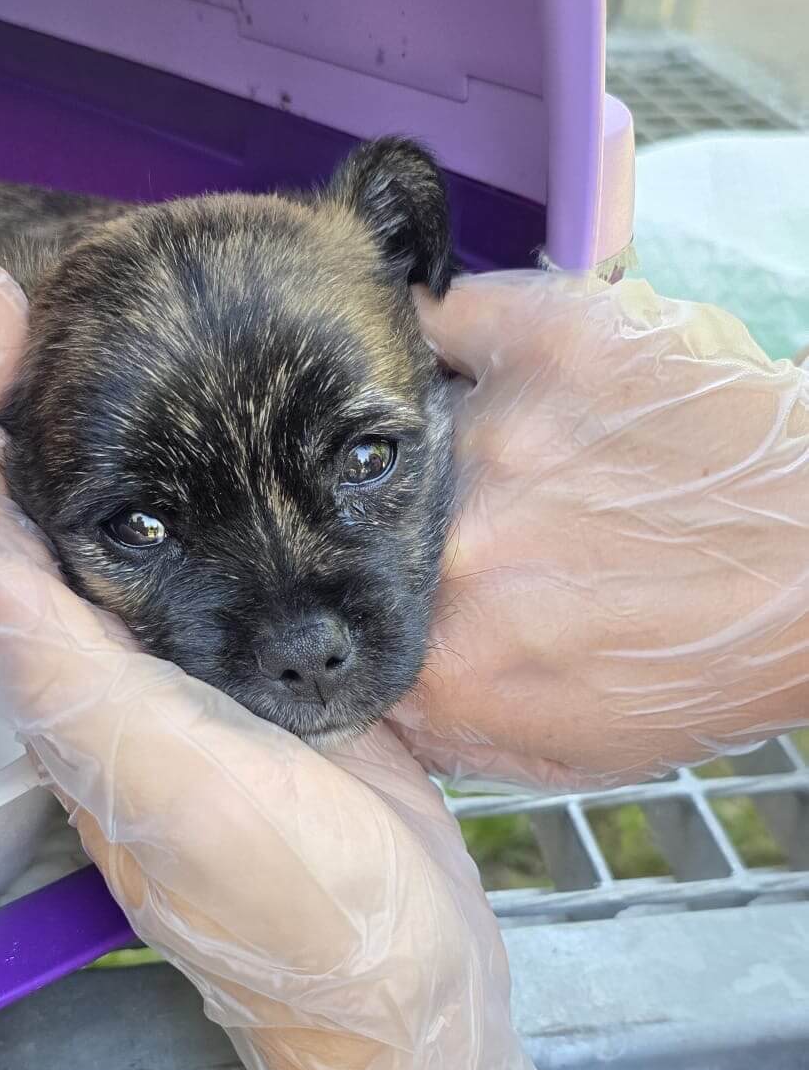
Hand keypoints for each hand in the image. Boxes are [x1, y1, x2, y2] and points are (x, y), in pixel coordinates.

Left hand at [0, 263, 599, 1069]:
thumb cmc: (293, 910)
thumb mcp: (171, 785)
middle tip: (63, 275)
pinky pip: (214, 561)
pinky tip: (247, 429)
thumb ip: (53, 675)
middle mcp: (105, 677)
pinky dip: (209, 483)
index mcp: (62, 692)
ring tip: (137, 319)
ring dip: (103, 424)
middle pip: (26, 515)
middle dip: (16, 392)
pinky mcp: (269, 682)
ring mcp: (187, 680)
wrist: (412, 993)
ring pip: (119, 529)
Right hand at [396, 273, 808, 787]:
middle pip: (365, 525)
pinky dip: (453, 337)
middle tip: (500, 529)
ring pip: (406, 426)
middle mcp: (451, 545)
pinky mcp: (550, 338)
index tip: (411, 596)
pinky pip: (445, 318)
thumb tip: (392, 696)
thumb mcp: (582, 751)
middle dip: (420, 528)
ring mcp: (497, 431)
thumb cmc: (723, 655)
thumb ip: (459, 730)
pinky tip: (501, 371)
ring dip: (447, 440)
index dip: (373, 610)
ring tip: (534, 458)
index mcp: (447, 660)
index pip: (347, 630)